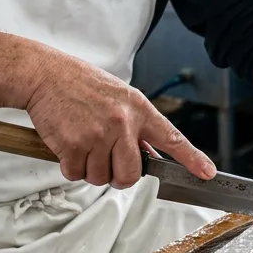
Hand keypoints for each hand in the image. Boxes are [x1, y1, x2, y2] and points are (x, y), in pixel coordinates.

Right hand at [23, 49, 215, 189]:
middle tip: (103, 159)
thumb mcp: (118, 96)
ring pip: (100, 177)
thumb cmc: (79, 84)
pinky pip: (76, 173)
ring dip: (89, 169)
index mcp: (138, 109)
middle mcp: (123, 123)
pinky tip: (66, 144)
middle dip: (117, 176)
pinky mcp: (74, 145)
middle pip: (131, 175)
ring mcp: (99, 135)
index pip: (172, 138)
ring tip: (81, 142)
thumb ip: (134, 124)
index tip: (207, 173)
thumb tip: (147, 153)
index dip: (192, 158)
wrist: (44, 74)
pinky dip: (69, 166)